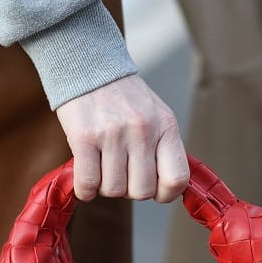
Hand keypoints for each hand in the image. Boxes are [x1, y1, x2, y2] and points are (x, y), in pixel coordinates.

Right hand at [55, 74, 188, 202]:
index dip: (165, 194)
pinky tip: (87, 182)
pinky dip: (86, 190)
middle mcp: (142, 130)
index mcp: (165, 126)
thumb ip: (165, 149)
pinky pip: (88, 184)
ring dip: (106, 188)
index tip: (155, 189)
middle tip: (122, 174)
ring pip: (114, 190)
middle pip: (142, 191)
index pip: (177, 179)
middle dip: (130, 190)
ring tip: (103, 169)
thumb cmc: (125, 99)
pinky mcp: (84, 137)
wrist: (90, 68)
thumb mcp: (157, 116)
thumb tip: (168, 188)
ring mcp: (113, 134)